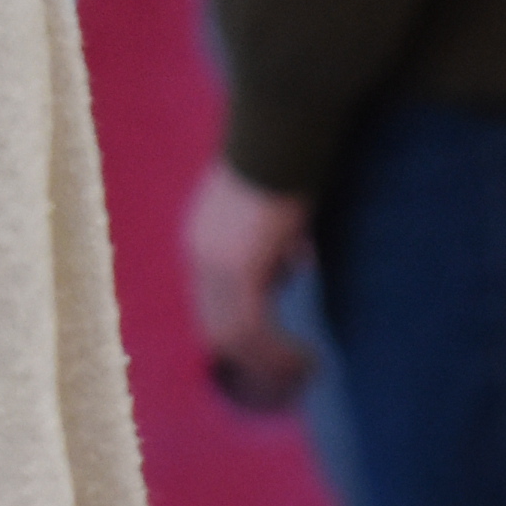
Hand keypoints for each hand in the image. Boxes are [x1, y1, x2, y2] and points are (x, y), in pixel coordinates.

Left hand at [183, 163, 317, 411]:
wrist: (280, 129)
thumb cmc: (287, 157)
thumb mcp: (277, 206)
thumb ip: (279, 237)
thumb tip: (298, 257)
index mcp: (204, 240)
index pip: (214, 305)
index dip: (244, 338)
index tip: (280, 355)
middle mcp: (200, 253)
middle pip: (217, 329)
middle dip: (254, 360)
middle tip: (293, 376)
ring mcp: (214, 262)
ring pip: (233, 335)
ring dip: (269, 360)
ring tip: (304, 371)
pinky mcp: (237, 267)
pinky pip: (250, 326)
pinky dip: (275, 349)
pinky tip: (306, 357)